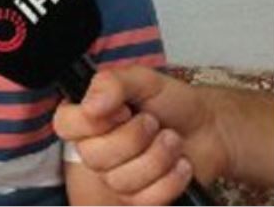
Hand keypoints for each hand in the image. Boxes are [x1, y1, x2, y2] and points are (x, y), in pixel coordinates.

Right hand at [53, 66, 226, 204]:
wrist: (209, 128)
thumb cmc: (171, 102)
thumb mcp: (142, 79)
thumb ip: (111, 83)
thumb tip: (90, 106)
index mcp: (88, 117)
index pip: (64, 125)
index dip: (92, 122)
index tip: (122, 110)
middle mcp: (95, 148)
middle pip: (94, 157)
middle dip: (135, 138)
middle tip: (154, 122)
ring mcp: (115, 177)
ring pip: (121, 181)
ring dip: (158, 157)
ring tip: (172, 140)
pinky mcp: (139, 199)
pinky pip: (145, 200)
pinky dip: (170, 180)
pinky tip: (180, 164)